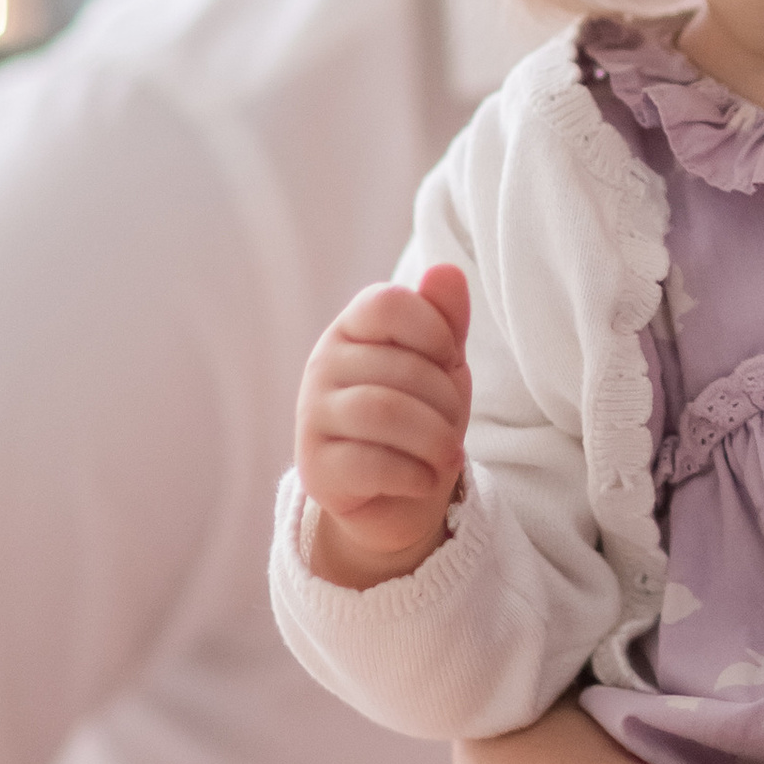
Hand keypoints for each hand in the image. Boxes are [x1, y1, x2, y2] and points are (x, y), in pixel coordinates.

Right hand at [296, 263, 471, 587]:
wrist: (397, 493)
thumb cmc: (421, 414)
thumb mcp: (442, 363)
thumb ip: (445, 318)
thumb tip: (446, 270)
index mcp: (352, 328)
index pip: (387, 303)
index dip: (434, 332)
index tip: (448, 361)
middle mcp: (323, 364)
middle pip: (401, 369)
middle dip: (446, 403)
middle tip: (452, 426)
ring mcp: (312, 416)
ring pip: (386, 414)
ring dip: (435, 441)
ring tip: (446, 455)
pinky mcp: (315, 468)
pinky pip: (373, 464)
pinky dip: (416, 476)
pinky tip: (423, 479)